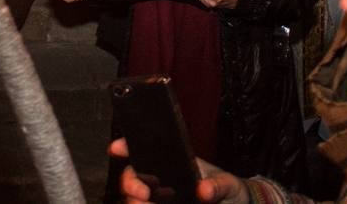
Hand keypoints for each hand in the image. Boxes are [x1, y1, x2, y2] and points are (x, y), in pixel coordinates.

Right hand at [109, 138, 250, 202]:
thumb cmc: (229, 191)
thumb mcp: (228, 184)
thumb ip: (217, 186)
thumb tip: (203, 190)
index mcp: (172, 164)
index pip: (143, 151)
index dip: (125, 147)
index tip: (116, 148)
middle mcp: (161, 182)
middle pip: (132, 179)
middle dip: (130, 183)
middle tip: (143, 193)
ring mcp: (161, 200)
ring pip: (134, 200)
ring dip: (135, 202)